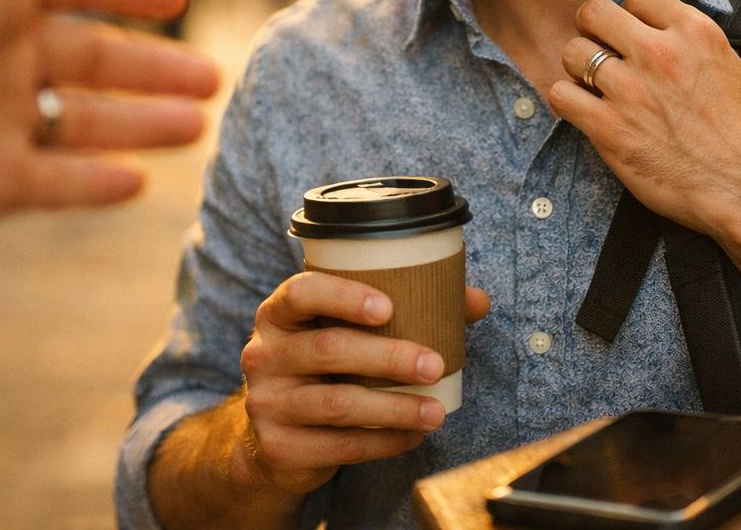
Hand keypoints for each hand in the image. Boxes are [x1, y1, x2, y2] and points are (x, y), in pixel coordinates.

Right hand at [237, 272, 490, 496]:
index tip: (388, 307)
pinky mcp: (279, 447)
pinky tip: (412, 436)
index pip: (301, 293)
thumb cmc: (326, 368)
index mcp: (279, 314)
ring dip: (394, 408)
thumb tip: (476, 301)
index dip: (343, 296)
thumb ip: (407, 310)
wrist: (274, 437)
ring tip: (436, 411)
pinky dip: (383, 442)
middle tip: (434, 364)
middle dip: (389, 357)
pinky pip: (339, 446)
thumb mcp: (347, 333)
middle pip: (329, 349)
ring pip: (338, 403)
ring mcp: (266, 403)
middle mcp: (263, 354)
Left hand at [546, 0, 740, 235]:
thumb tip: (729, 58)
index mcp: (695, 32)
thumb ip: (729, 60)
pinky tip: (582, 111)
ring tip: (590, 86)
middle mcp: (658, 53)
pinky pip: (561, 96)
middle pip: (594, 14)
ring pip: (573, 53)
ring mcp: (629, 89)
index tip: (631, 35)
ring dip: (577, 68)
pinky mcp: (608, 127)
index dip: (631, 16)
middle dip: (593, 30)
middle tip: (598, 49)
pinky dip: (566, 102)